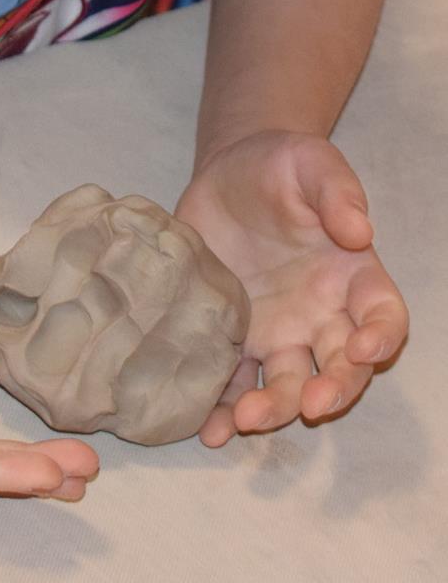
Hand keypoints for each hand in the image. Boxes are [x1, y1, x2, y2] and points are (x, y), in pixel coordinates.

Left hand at [175, 130, 407, 446]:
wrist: (227, 173)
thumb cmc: (281, 167)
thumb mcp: (311, 164)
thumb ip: (336, 192)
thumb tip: (359, 230)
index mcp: (353, 277)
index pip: (384, 317)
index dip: (381, 338)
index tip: (363, 349)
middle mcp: (322, 315)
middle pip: (339, 367)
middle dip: (329, 391)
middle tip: (307, 404)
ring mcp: (278, 330)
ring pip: (286, 383)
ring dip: (271, 408)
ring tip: (244, 420)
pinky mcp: (235, 334)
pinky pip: (234, 377)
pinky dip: (222, 405)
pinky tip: (206, 426)